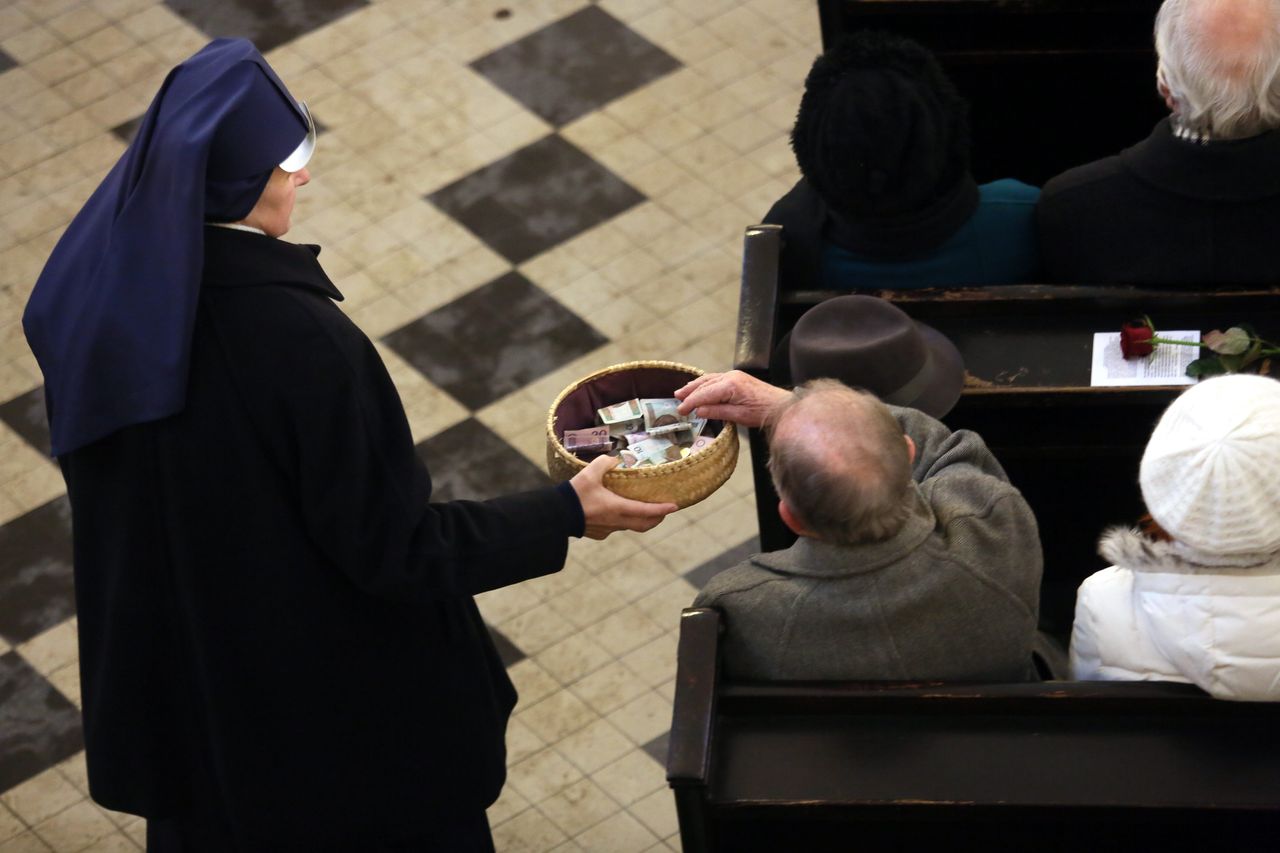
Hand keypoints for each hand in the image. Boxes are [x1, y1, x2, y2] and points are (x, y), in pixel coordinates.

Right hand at [569, 455, 677, 539]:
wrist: (556, 516)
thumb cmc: (574, 495)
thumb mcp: (589, 473)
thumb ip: (604, 463)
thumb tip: (613, 460)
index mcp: (617, 508)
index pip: (646, 511)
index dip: (662, 509)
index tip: (674, 506)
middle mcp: (616, 522)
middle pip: (644, 524)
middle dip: (656, 518)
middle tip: (663, 510)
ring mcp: (608, 529)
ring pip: (630, 527)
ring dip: (640, 520)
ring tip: (643, 510)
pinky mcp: (599, 533)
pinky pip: (616, 527)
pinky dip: (623, 521)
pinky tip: (617, 512)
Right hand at [674, 370, 791, 427]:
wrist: (781, 406)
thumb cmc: (763, 412)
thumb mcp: (739, 416)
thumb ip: (717, 412)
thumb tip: (699, 411)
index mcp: (730, 385)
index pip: (704, 393)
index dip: (690, 402)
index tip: (680, 410)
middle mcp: (731, 376)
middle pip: (704, 384)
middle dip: (689, 392)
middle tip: (677, 399)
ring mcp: (734, 375)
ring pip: (709, 379)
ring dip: (695, 386)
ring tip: (682, 392)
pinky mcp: (737, 378)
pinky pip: (716, 379)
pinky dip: (705, 384)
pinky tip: (699, 387)